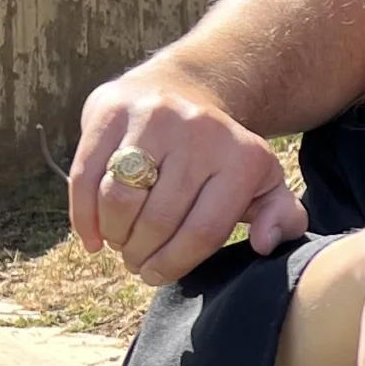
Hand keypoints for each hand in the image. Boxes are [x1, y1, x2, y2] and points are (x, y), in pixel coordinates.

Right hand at [70, 65, 307, 282]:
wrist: (183, 89)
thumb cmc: (223, 154)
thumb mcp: (264, 182)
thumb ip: (281, 217)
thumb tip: (264, 244)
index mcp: (242, 158)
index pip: (203, 231)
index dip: (175, 264)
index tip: (158, 275)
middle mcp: (199, 133)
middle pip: (158, 219)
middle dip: (141, 254)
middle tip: (137, 262)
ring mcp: (152, 117)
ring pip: (119, 198)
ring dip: (115, 235)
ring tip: (120, 244)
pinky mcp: (110, 109)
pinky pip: (86, 175)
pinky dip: (83, 215)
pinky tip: (92, 237)